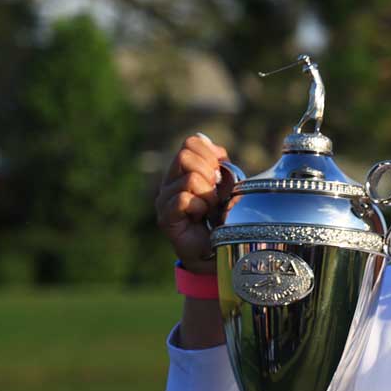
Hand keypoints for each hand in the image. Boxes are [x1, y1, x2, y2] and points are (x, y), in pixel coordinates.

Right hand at [154, 133, 236, 272]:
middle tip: (214, 194)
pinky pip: (184, 199)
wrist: (217, 251)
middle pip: (186, 155)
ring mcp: (164, 199)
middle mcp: (169, 181)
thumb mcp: (226, 184)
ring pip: (190, 179)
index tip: (219, 174)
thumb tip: (206, 139)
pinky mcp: (165, 217)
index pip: (191, 142)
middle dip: (209, 174)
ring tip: (208, 209)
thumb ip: (218, 162)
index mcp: (183, 170)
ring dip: (208, 195)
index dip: (210, 154)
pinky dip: (199, 208)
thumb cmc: (222, 217)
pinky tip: (200, 218)